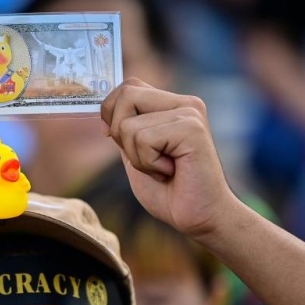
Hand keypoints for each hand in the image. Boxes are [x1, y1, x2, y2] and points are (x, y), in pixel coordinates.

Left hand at [101, 78, 236, 239]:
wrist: (201, 218)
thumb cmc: (170, 191)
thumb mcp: (136, 155)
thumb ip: (125, 130)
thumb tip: (104, 112)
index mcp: (172, 105)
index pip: (128, 86)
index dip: (111, 111)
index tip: (116, 140)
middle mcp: (184, 103)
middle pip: (126, 94)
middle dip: (120, 133)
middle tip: (146, 158)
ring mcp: (189, 113)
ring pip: (128, 124)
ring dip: (137, 157)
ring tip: (163, 168)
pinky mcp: (192, 129)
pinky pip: (143, 139)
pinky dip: (148, 164)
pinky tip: (171, 172)